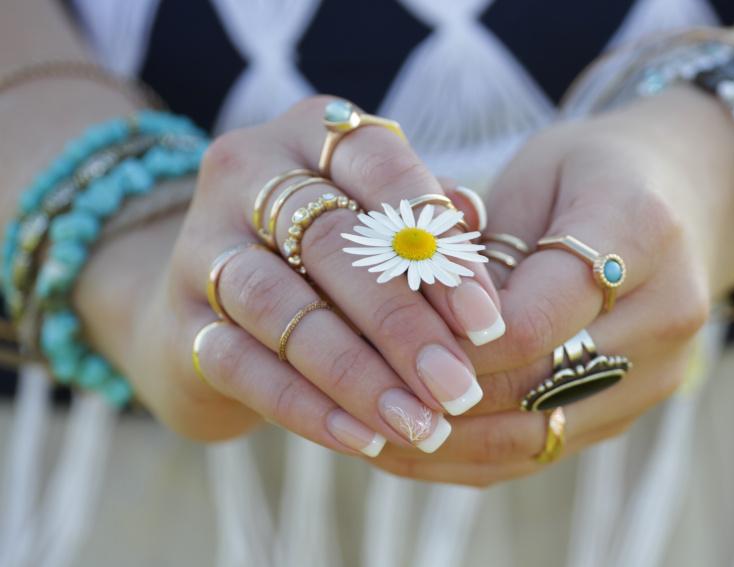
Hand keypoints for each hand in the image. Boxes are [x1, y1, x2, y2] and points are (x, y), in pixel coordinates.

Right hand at [74, 96, 501, 456]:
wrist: (202, 299)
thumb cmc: (318, 257)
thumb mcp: (372, 220)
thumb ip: (422, 220)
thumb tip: (473, 222)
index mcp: (312, 133)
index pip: (382, 167)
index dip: (436, 244)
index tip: (485, 321)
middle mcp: (247, 174)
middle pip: (329, 243)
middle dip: (402, 323)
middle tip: (457, 387)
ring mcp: (199, 246)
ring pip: (280, 307)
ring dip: (357, 373)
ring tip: (418, 423)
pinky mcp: (175, 321)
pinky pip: (239, 364)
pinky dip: (305, 406)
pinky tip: (362, 438)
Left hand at [371, 87, 733, 485]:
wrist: (686, 196)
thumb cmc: (589, 173)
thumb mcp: (532, 172)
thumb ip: (482, 248)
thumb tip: (414, 324)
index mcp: (639, 229)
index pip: (532, 315)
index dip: (453, 343)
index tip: (383, 348)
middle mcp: (667, 312)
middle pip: (535, 383)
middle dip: (441, 399)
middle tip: (360, 402)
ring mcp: (659, 370)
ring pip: (539, 435)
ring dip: (450, 444)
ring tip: (372, 437)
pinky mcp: (636, 406)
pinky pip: (548, 448)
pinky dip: (476, 457)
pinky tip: (416, 450)